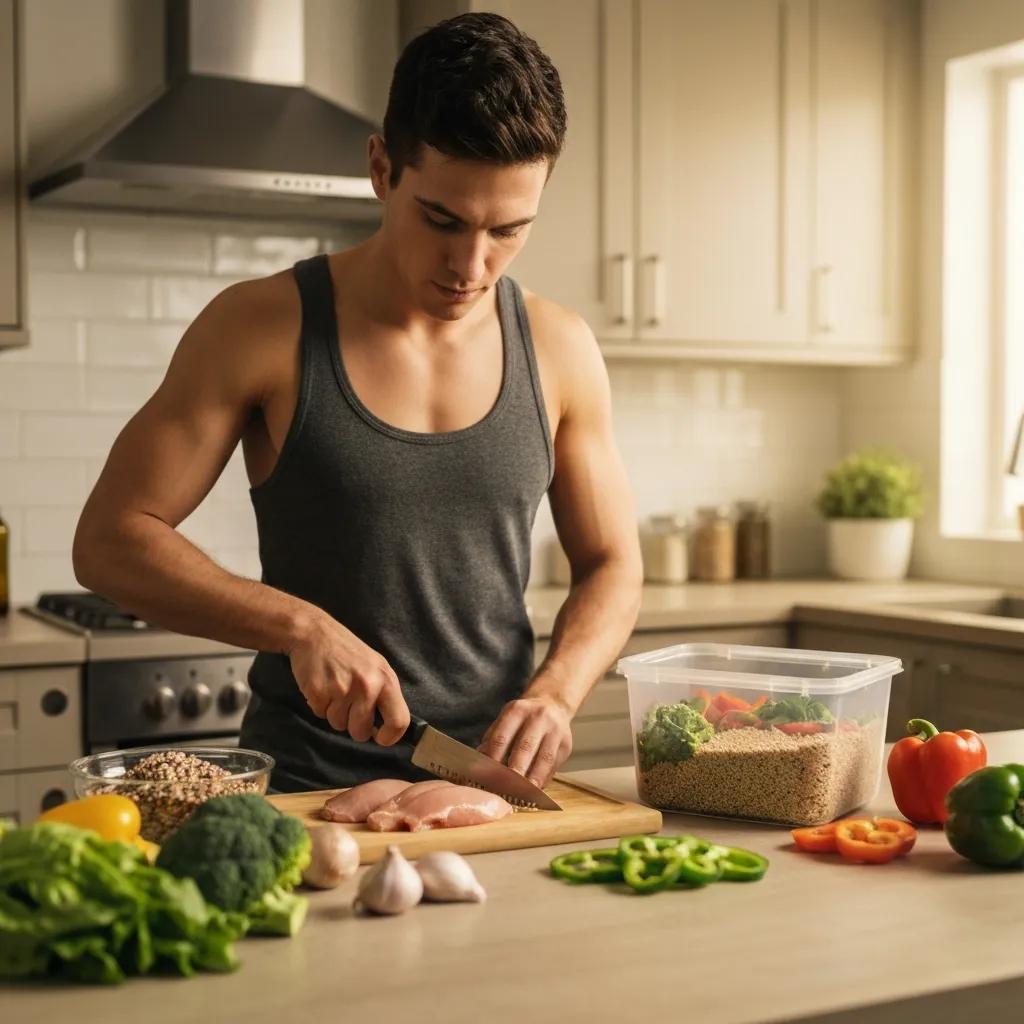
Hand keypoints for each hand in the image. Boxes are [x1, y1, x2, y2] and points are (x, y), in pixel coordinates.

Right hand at [287, 612, 409, 745]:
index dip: (390, 737)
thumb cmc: (347, 652)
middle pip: (361, 732)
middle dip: (353, 727)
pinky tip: (322, 686)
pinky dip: (319, 705)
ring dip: (334, 713)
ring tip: (334, 688)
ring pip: (338, 725)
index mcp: (386, 680)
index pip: (399, 720)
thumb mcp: (376, 667)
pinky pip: (320, 715)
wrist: (314, 633)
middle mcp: (367, 686)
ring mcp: (342, 690)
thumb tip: (387, 727)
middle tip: (348, 707)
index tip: (380, 737)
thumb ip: (383, 694)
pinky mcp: (319, 692)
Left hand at [477, 695, 572, 789]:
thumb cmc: (522, 719)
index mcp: (517, 711)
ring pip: (544, 759)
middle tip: (503, 790)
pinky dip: (543, 781)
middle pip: (524, 748)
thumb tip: (478, 767)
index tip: (486, 778)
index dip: (493, 760)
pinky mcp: (566, 745)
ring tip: (522, 796)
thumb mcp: (505, 721)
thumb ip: (491, 741)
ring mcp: (555, 730)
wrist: (553, 705)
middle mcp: (538, 718)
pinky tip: (534, 791)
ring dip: (532, 780)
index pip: (501, 738)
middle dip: (514, 773)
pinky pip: (553, 766)